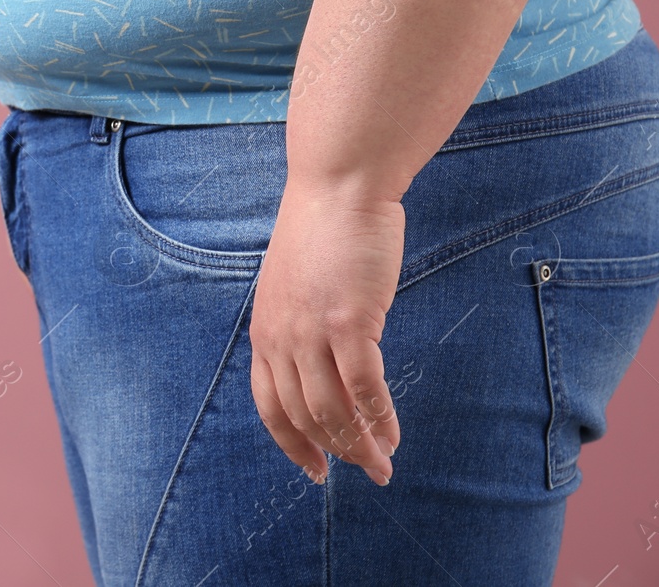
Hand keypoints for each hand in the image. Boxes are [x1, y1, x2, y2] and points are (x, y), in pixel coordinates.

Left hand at [249, 178, 404, 485]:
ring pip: (333, 410)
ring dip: (360, 444)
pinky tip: (394, 432)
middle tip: (368, 471)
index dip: (292, 444)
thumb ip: (300, 328)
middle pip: (304, 416)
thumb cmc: (324, 233)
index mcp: (264, 332)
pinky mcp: (348, 322)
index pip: (270, 406)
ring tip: (384, 462)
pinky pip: (366, 387)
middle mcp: (281, 338)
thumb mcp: (295, 287)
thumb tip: (325, 368)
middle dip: (335, 452)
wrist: (338, 186)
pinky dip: (381, 417)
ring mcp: (312, 332)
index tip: (315, 470)